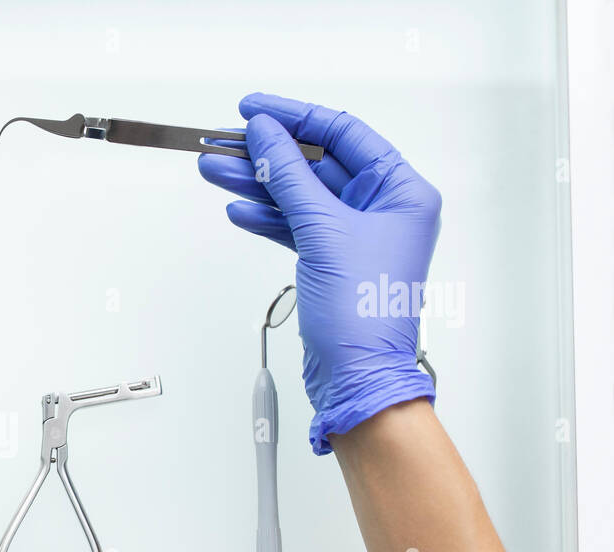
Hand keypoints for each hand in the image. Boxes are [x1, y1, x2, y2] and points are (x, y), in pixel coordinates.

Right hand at [198, 92, 440, 453]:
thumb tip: (267, 135)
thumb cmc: (365, 315)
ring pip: (299, 196)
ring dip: (258, 184)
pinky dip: (266, 217)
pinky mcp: (331, 262)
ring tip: (217, 170)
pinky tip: (239, 207)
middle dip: (268, 154)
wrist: (356, 376)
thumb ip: (290, 178)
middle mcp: (383, 210)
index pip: (344, 135)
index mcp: (401, 191)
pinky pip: (294, 226)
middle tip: (226, 143)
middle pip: (317, 164)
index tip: (256, 109)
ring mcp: (355, 237)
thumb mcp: (323, 231)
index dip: (296, 118)